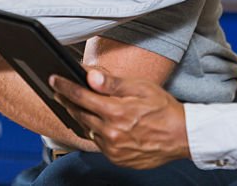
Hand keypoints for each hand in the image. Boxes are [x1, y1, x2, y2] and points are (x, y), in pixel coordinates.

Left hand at [51, 69, 190, 168]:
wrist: (182, 136)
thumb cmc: (163, 108)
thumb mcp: (141, 87)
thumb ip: (113, 84)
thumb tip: (90, 77)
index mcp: (116, 112)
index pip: (81, 97)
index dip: (64, 87)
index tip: (54, 80)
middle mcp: (111, 133)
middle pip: (80, 114)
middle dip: (68, 101)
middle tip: (60, 92)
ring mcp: (113, 149)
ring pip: (88, 130)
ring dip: (82, 117)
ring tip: (80, 106)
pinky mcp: (117, 159)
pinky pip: (98, 143)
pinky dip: (96, 132)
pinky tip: (101, 124)